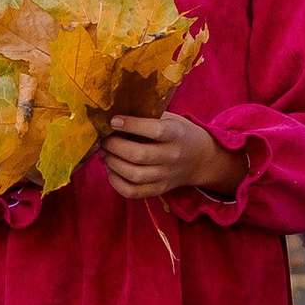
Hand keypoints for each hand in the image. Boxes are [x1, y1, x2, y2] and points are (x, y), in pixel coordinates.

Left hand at [103, 113, 244, 200]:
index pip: (155, 131)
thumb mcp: (170, 118)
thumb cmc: (179, 133)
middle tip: (104, 140)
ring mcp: (166, 176)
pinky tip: (111, 169)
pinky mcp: (159, 189)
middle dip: (114, 146)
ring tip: (105, 154)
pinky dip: (116, 182)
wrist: (200, 158)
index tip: (114, 121)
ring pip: (133, 175)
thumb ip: (147, 116)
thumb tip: (113, 113)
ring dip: (112, 164)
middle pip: (139, 155)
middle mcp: (172, 156)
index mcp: (177, 134)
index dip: (131, 125)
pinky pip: (132, 192)